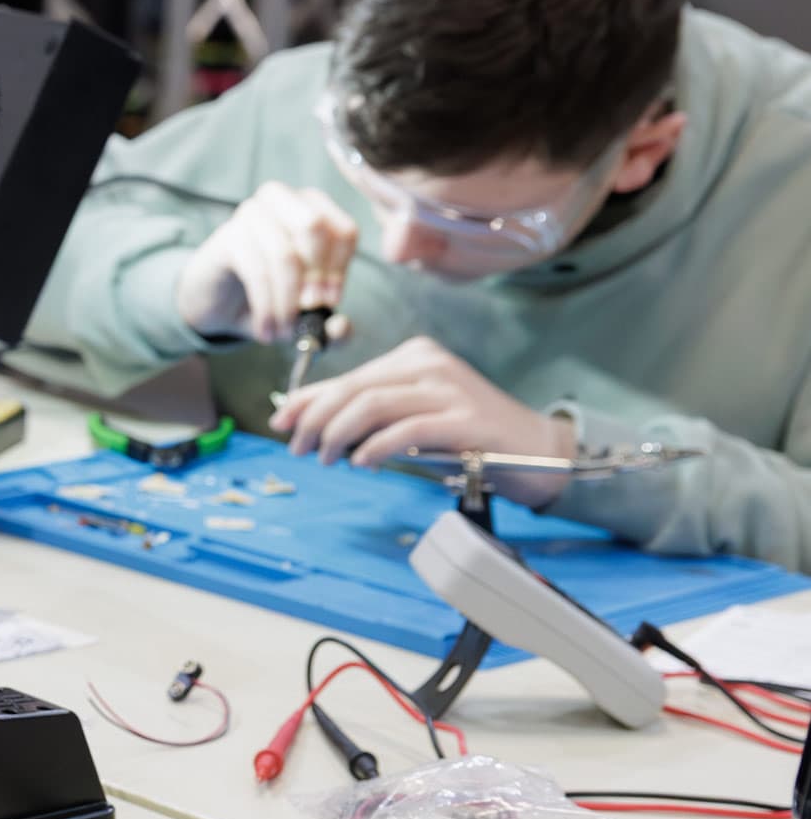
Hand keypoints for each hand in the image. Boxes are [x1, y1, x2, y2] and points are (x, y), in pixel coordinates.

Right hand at [175, 182, 358, 344]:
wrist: (215, 300)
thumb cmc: (267, 296)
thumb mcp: (305, 314)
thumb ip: (331, 327)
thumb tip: (341, 326)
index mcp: (312, 206)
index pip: (344, 231)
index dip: (339, 271)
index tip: (329, 304)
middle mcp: (282, 200)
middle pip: (315, 227)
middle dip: (316, 276)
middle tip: (309, 311)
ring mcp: (251, 214)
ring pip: (284, 254)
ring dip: (288, 300)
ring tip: (283, 330)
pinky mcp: (227, 237)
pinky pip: (257, 271)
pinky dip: (266, 306)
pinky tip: (265, 328)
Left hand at [269, 337, 577, 504]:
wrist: (537, 450)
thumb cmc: (467, 436)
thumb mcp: (409, 417)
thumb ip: (364, 413)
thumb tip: (302, 418)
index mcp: (413, 357)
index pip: (348, 377)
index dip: (307, 401)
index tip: (281, 423)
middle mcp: (429, 364)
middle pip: (354, 388)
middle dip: (314, 420)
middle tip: (297, 448)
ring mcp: (450, 389)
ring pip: (373, 404)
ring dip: (338, 434)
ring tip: (325, 458)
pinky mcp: (466, 419)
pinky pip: (408, 429)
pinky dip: (377, 446)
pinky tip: (363, 462)